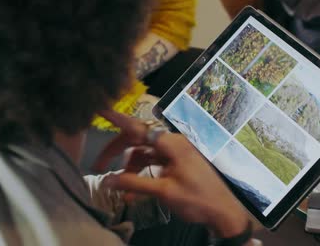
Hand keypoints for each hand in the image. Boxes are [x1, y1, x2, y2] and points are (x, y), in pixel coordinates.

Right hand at [94, 110, 250, 237]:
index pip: (139, 127)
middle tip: (96, 166)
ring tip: (120, 188)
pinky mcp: (177, 163)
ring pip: (144, 153)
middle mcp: (174, 143)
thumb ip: (134, 183)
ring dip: (130, 168)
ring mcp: (176, 153)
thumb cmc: (197, 199)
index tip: (101, 107)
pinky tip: (132, 194)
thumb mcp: (164, 192)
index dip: (118, 118)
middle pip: (138, 140)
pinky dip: (142, 175)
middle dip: (117, 152)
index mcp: (172, 144)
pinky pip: (153, 163)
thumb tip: (107, 180)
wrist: (222, 212)